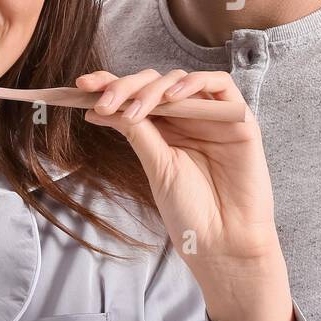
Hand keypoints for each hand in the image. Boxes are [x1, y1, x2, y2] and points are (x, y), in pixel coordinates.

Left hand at [76, 69, 298, 320]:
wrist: (224, 241)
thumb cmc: (190, 211)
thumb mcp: (156, 166)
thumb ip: (137, 132)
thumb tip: (100, 108)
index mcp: (163, 130)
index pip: (135, 96)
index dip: (109, 85)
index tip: (81, 86)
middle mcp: (186, 118)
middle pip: (154, 83)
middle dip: (125, 86)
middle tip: (105, 102)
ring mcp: (211, 116)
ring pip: (180, 80)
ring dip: (153, 88)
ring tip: (135, 108)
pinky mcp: (238, 118)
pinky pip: (220, 84)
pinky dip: (194, 83)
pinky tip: (172, 97)